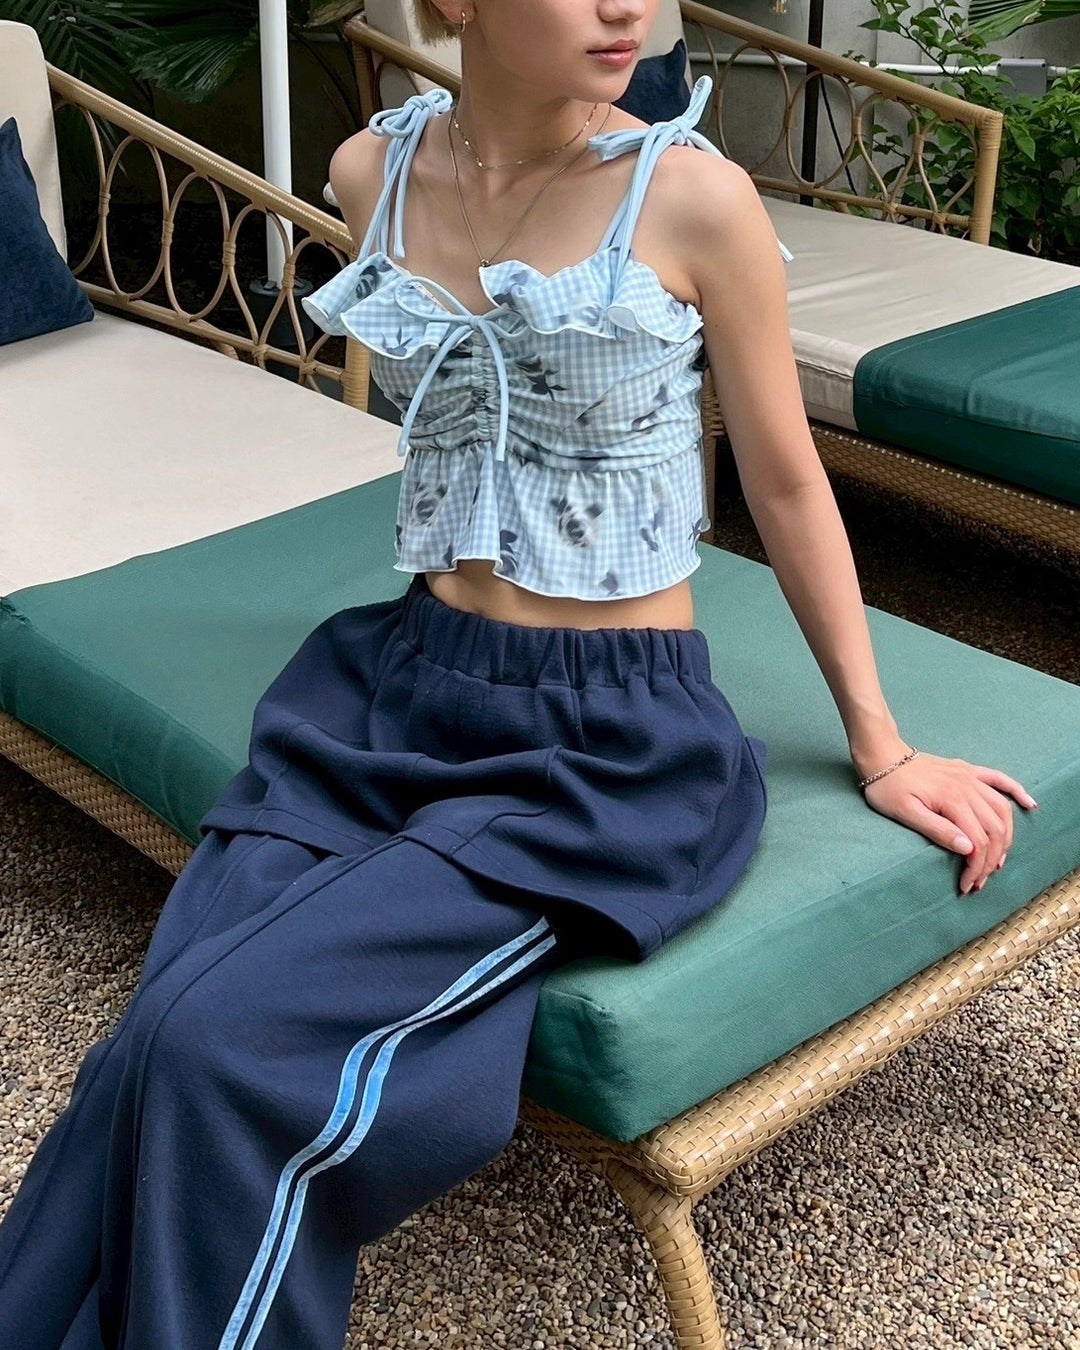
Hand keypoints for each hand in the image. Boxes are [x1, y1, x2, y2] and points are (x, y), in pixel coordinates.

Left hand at [861, 751, 1036, 894]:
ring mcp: (970, 778)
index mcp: (952, 800)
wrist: (882, 756)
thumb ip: (937, 830)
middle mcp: (967, 788)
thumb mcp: (905, 813)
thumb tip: (968, 848)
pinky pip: (1000, 780)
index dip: (976, 868)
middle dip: (991, 860)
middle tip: (978, 881)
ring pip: (1002, 811)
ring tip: (996, 861)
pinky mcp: (968, 771)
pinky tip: (1029, 805)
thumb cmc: (888, 788)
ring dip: (1005, 838)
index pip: (978, 842)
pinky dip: (1017, 792)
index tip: (966, 886)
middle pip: (995, 830)